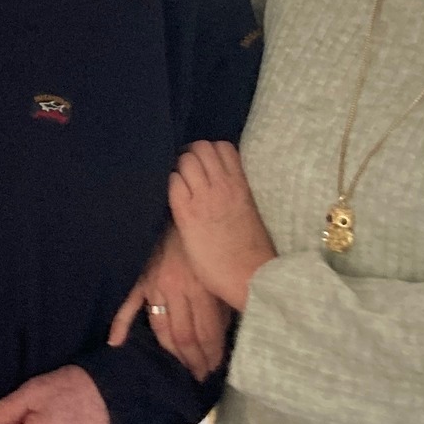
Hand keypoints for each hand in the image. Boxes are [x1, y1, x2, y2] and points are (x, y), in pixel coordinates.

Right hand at [108, 226, 228, 378]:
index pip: (207, 332)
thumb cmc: (203, 235)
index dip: (211, 354)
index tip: (214, 368)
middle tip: (198, 376)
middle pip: (185, 336)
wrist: (176, 203)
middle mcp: (178, 289)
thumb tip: (224, 329)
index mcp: (202, 285)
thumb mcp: (218, 266)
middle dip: (193, 360)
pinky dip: (120, 324)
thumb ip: (219, 296)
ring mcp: (155, 285)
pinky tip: (116, 343)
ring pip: (162, 328)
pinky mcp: (139, 278)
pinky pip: (128, 304)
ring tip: (178, 368)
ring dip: (171, 353)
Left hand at [168, 140, 276, 311]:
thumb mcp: (249, 210)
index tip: (204, 164)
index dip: (209, 152)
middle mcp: (222, 185)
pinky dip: (171, 184)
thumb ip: (234, 191)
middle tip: (187, 171)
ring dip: (179, 167)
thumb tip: (218, 181)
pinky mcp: (187, 214)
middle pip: (201, 147)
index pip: (223, 147)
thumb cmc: (252, 249)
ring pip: (185, 160)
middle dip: (191, 155)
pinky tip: (175, 198)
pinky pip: (173, 184)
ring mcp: (204, 198)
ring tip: (180, 184)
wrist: (250, 276)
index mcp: (241, 183)